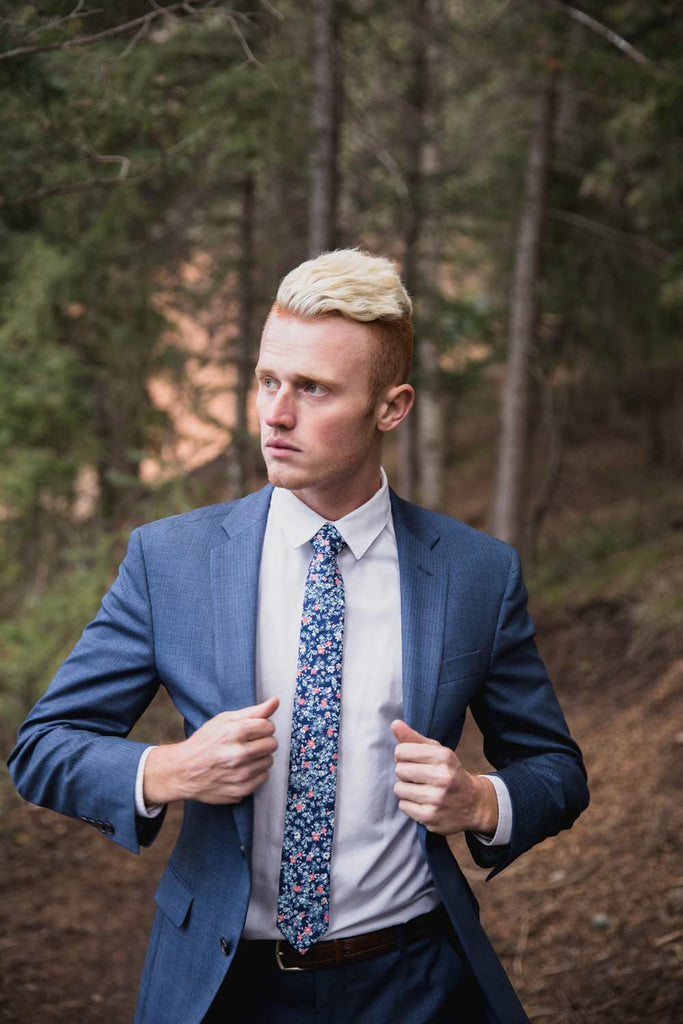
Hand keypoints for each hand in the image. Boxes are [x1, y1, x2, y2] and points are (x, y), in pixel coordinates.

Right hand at [143, 697, 278, 805]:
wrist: (182, 771)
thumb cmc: (203, 743)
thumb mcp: (224, 720)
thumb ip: (252, 712)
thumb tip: (275, 702)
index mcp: (234, 732)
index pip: (268, 726)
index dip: (262, 727)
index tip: (253, 730)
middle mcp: (238, 754)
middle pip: (272, 744)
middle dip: (263, 742)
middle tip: (248, 744)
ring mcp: (240, 775)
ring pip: (268, 762)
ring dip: (259, 758)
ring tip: (242, 757)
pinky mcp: (240, 791)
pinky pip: (262, 779)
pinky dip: (255, 774)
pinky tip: (241, 769)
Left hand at [391, 719, 497, 835]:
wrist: (473, 803)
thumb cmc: (449, 772)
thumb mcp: (438, 752)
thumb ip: (414, 738)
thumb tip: (395, 724)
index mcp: (443, 757)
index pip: (401, 751)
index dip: (403, 755)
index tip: (413, 760)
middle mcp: (442, 777)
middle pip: (399, 770)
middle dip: (405, 772)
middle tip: (418, 776)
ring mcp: (437, 799)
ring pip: (399, 789)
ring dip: (406, 789)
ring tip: (421, 789)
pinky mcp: (430, 817)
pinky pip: (403, 806)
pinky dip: (409, 804)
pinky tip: (422, 801)